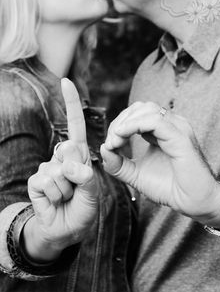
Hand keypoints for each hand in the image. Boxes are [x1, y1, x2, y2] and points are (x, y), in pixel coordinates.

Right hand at [25, 78, 97, 261]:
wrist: (66, 228)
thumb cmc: (83, 207)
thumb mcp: (92, 192)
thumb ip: (86, 177)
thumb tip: (69, 165)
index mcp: (78, 154)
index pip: (74, 125)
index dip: (71, 104)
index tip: (65, 81)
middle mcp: (62, 157)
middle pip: (68, 149)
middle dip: (76, 173)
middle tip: (76, 189)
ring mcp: (48, 167)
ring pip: (58, 171)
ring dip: (66, 190)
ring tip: (67, 197)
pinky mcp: (36, 180)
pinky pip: (46, 182)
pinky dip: (55, 196)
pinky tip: (55, 200)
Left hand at [101, 102, 219, 227]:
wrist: (194, 203)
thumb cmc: (169, 188)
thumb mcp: (136, 175)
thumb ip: (118, 164)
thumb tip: (103, 148)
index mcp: (162, 130)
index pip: (136, 114)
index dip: (119, 125)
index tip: (109, 145)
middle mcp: (171, 125)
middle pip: (139, 108)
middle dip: (120, 121)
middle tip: (111, 142)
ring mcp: (177, 128)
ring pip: (146, 109)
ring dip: (125, 122)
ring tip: (115, 141)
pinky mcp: (180, 137)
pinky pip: (154, 121)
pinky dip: (133, 126)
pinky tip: (122, 137)